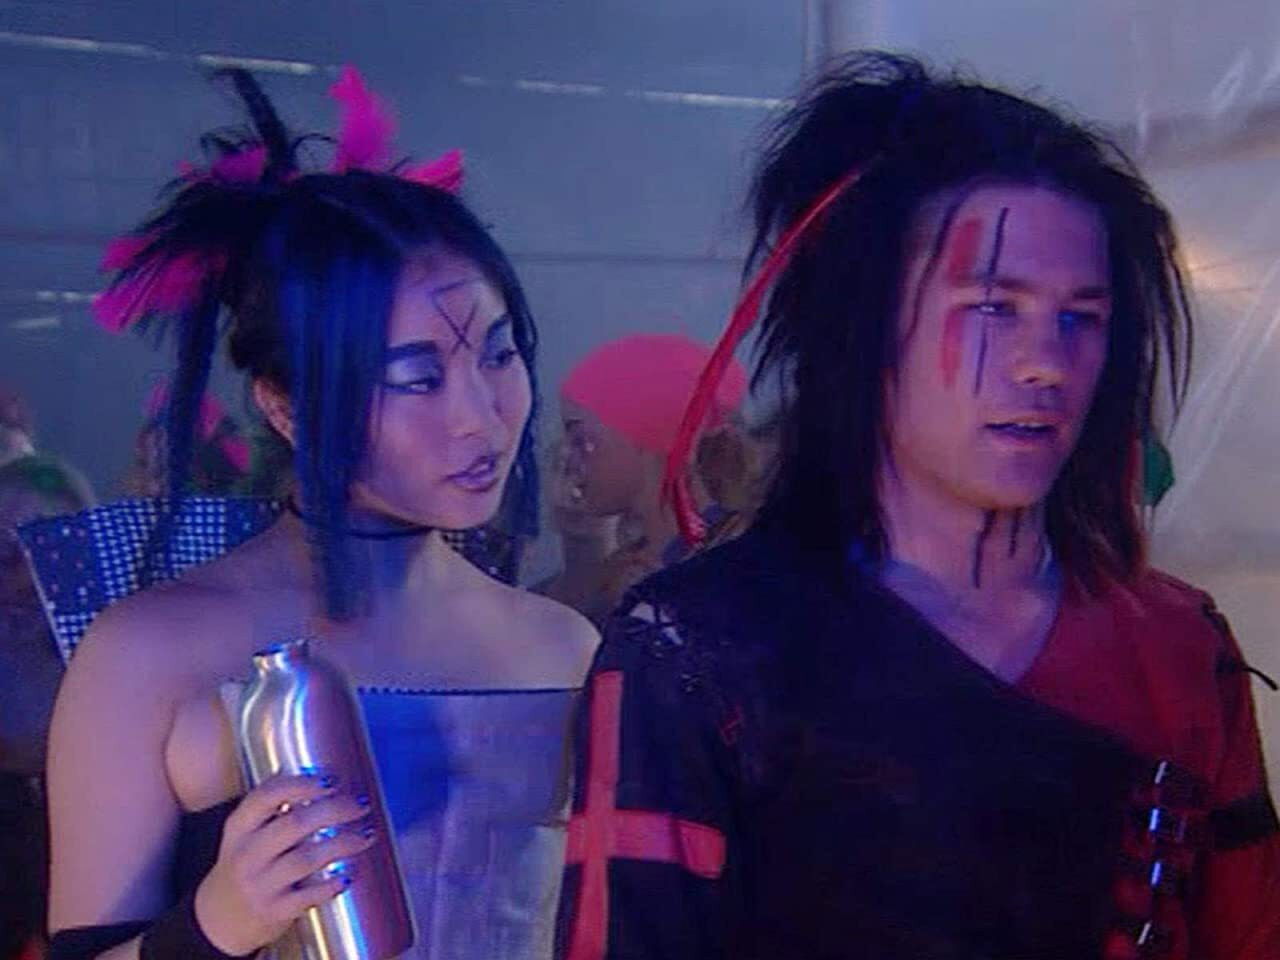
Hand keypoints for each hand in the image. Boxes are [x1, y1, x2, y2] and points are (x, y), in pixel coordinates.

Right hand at [193, 773, 374, 955]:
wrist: (219, 919)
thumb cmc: (245, 863)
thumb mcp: (244, 832)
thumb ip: (271, 804)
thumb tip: (311, 767)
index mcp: (239, 827)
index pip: (266, 797)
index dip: (300, 785)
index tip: (332, 780)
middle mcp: (246, 854)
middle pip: (295, 824)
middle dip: (335, 810)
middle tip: (362, 804)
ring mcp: (259, 884)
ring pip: (306, 859)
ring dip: (343, 844)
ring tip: (367, 835)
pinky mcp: (274, 911)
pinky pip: (308, 896)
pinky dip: (331, 885)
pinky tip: (349, 874)